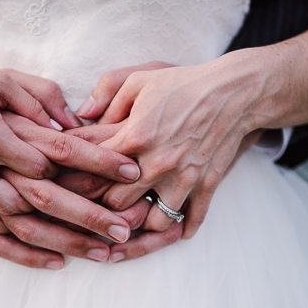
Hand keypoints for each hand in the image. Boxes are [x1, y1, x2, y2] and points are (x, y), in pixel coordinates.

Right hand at [0, 52, 139, 254]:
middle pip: (38, 202)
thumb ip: (43, 97)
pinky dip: (18, 254)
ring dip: (59, 245)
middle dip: (85, 218)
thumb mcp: (4, 78)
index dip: (96, 164)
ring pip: (14, 229)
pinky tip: (51, 261)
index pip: (54, 153)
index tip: (131, 173)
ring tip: (97, 254)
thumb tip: (80, 122)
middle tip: (122, 231)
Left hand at [75, 60, 259, 239]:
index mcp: (135, 136)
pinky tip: (172, 226)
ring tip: (134, 217)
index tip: (73, 182)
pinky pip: (191, 221)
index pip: (94, 170)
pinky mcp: (206, 186)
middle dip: (104, 206)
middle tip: (99, 205)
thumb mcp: (139, 78)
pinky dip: (181, 228)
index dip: (78, 178)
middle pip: (116, 205)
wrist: (234, 92)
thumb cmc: (183, 83)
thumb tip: (81, 113)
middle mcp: (157, 164)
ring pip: (153, 223)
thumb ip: (106, 93)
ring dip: (142, 223)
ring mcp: (183, 179)